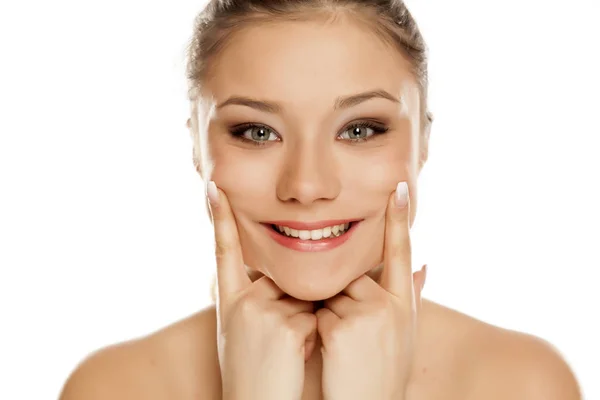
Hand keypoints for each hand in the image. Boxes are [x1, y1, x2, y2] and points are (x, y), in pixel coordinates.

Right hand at [207, 181, 317, 399]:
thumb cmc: (252, 373)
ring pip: (304, 298)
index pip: (224, 250)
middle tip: (278, 342)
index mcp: (230, 300)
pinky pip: (316, 319)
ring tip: (285, 353)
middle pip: (285, 279)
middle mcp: (242, 300)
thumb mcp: (243, 332)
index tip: (213, 187)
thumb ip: (259, 302)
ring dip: (306, 323)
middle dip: (294, 305)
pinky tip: (294, 358)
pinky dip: (313, 339)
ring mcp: (261, 311)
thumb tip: (285, 280)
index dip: (219, 218)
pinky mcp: (284, 325)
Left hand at [316, 182, 425, 399]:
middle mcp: (390, 305)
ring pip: (330, 293)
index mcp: (404, 304)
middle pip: (350, 276)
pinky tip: (330, 354)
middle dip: (341, 297)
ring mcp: (366, 315)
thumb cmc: (383, 373)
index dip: (399, 220)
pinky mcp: (341, 327)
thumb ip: (412, 295)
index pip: (401, 252)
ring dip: (327, 314)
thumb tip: (427, 265)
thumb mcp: (404, 335)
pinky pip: (315, 312)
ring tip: (344, 350)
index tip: (398, 187)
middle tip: (352, 337)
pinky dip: (314, 330)